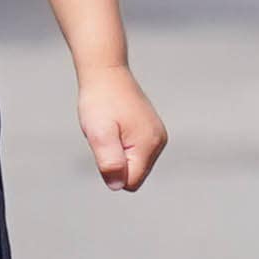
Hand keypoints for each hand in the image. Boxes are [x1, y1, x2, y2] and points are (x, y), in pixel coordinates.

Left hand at [74, 64, 168, 192]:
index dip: (111, 169)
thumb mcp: (99, 134)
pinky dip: (122, 143)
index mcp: (149, 145)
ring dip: (118, 152)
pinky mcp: (151, 130)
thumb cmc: (100, 102)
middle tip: (106, 135)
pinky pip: (134, 151)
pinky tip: (116, 125)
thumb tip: (118, 186)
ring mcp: (157, 135)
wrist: (106, 72)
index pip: (130, 182)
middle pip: (134, 174)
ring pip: (133, 163)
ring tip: (110, 128)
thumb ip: (110, 162)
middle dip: (116, 161)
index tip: (105, 144)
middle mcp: (159, 142)